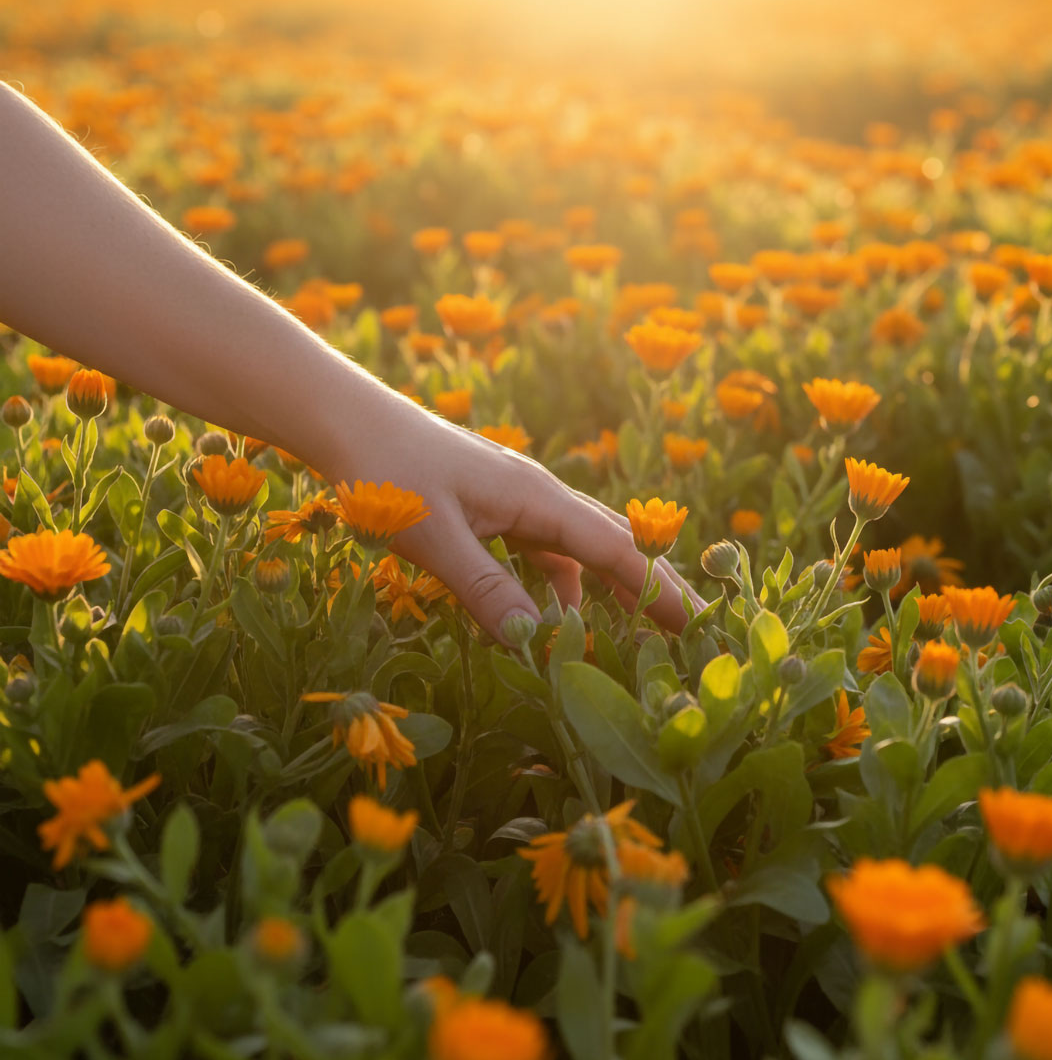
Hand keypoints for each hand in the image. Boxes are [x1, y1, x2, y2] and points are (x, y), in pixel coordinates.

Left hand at [333, 400, 705, 643]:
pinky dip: (559, 583)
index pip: (616, 551)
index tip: (699, 624)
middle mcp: (539, 494)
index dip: (659, 590)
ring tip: (636, 631)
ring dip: (609, 588)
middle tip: (694, 629)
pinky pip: (544, 550)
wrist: (344, 418)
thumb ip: (484, 589)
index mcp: (537, 497)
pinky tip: (552, 612)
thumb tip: (535, 641)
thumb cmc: (384, 471)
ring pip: (581, 548)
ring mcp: (517, 498)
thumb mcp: (433, 537)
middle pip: (614, 544)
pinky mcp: (494, 505)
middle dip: (655, 586)